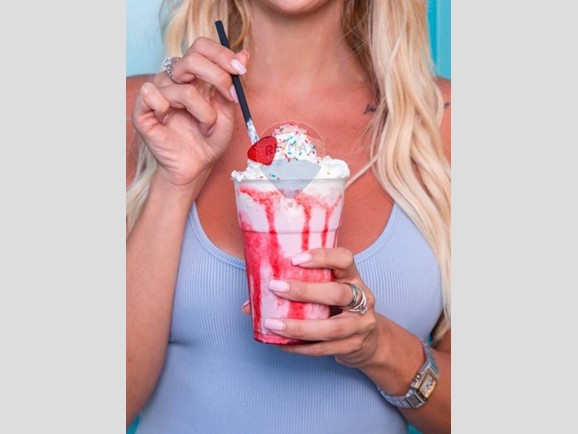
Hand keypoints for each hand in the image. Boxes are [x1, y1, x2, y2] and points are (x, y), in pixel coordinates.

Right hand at [131, 37, 248, 186]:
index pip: (201, 47)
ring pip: (184, 89)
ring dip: (204, 112)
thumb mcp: (228, 112)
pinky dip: (167, 109)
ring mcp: (157, 93)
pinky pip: (151, 94)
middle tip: (230, 96)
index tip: (240, 69)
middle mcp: (174, 80)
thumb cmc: (210, 141)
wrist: (197, 167)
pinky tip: (170, 121)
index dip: (221, 54)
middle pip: (192, 58)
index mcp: (194, 76)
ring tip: (205, 127)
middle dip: (218, 77)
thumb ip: (232, 84)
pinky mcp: (142, 109)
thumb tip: (244, 54)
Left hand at [242, 247, 380, 368]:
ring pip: (332, 328)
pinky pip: (324, 348)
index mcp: (353, 277)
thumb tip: (251, 301)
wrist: (369, 340)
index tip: (294, 260)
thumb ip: (298, 287)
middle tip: (275, 288)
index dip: (322, 257)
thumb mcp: (328, 290)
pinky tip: (280, 343)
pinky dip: (300, 346)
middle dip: (305, 291)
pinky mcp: (354, 346)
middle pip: (338, 293)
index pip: (344, 259)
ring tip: (272, 323)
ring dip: (299, 326)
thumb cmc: (339, 308)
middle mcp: (363, 298)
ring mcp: (361, 324)